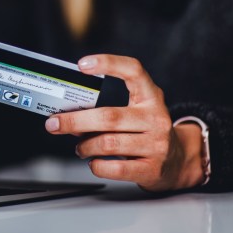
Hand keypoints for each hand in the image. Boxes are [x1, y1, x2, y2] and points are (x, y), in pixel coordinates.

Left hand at [44, 54, 204, 190]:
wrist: (179, 161)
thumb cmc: (146, 131)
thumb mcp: (135, 111)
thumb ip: (108, 108)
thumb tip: (67, 114)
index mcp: (150, 97)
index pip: (133, 71)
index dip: (108, 63)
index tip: (82, 64)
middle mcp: (156, 118)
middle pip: (108, 116)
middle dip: (75, 121)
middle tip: (54, 124)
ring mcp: (157, 144)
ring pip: (108, 143)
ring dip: (85, 146)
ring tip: (79, 147)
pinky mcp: (152, 169)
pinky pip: (115, 168)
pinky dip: (97, 165)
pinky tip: (94, 162)